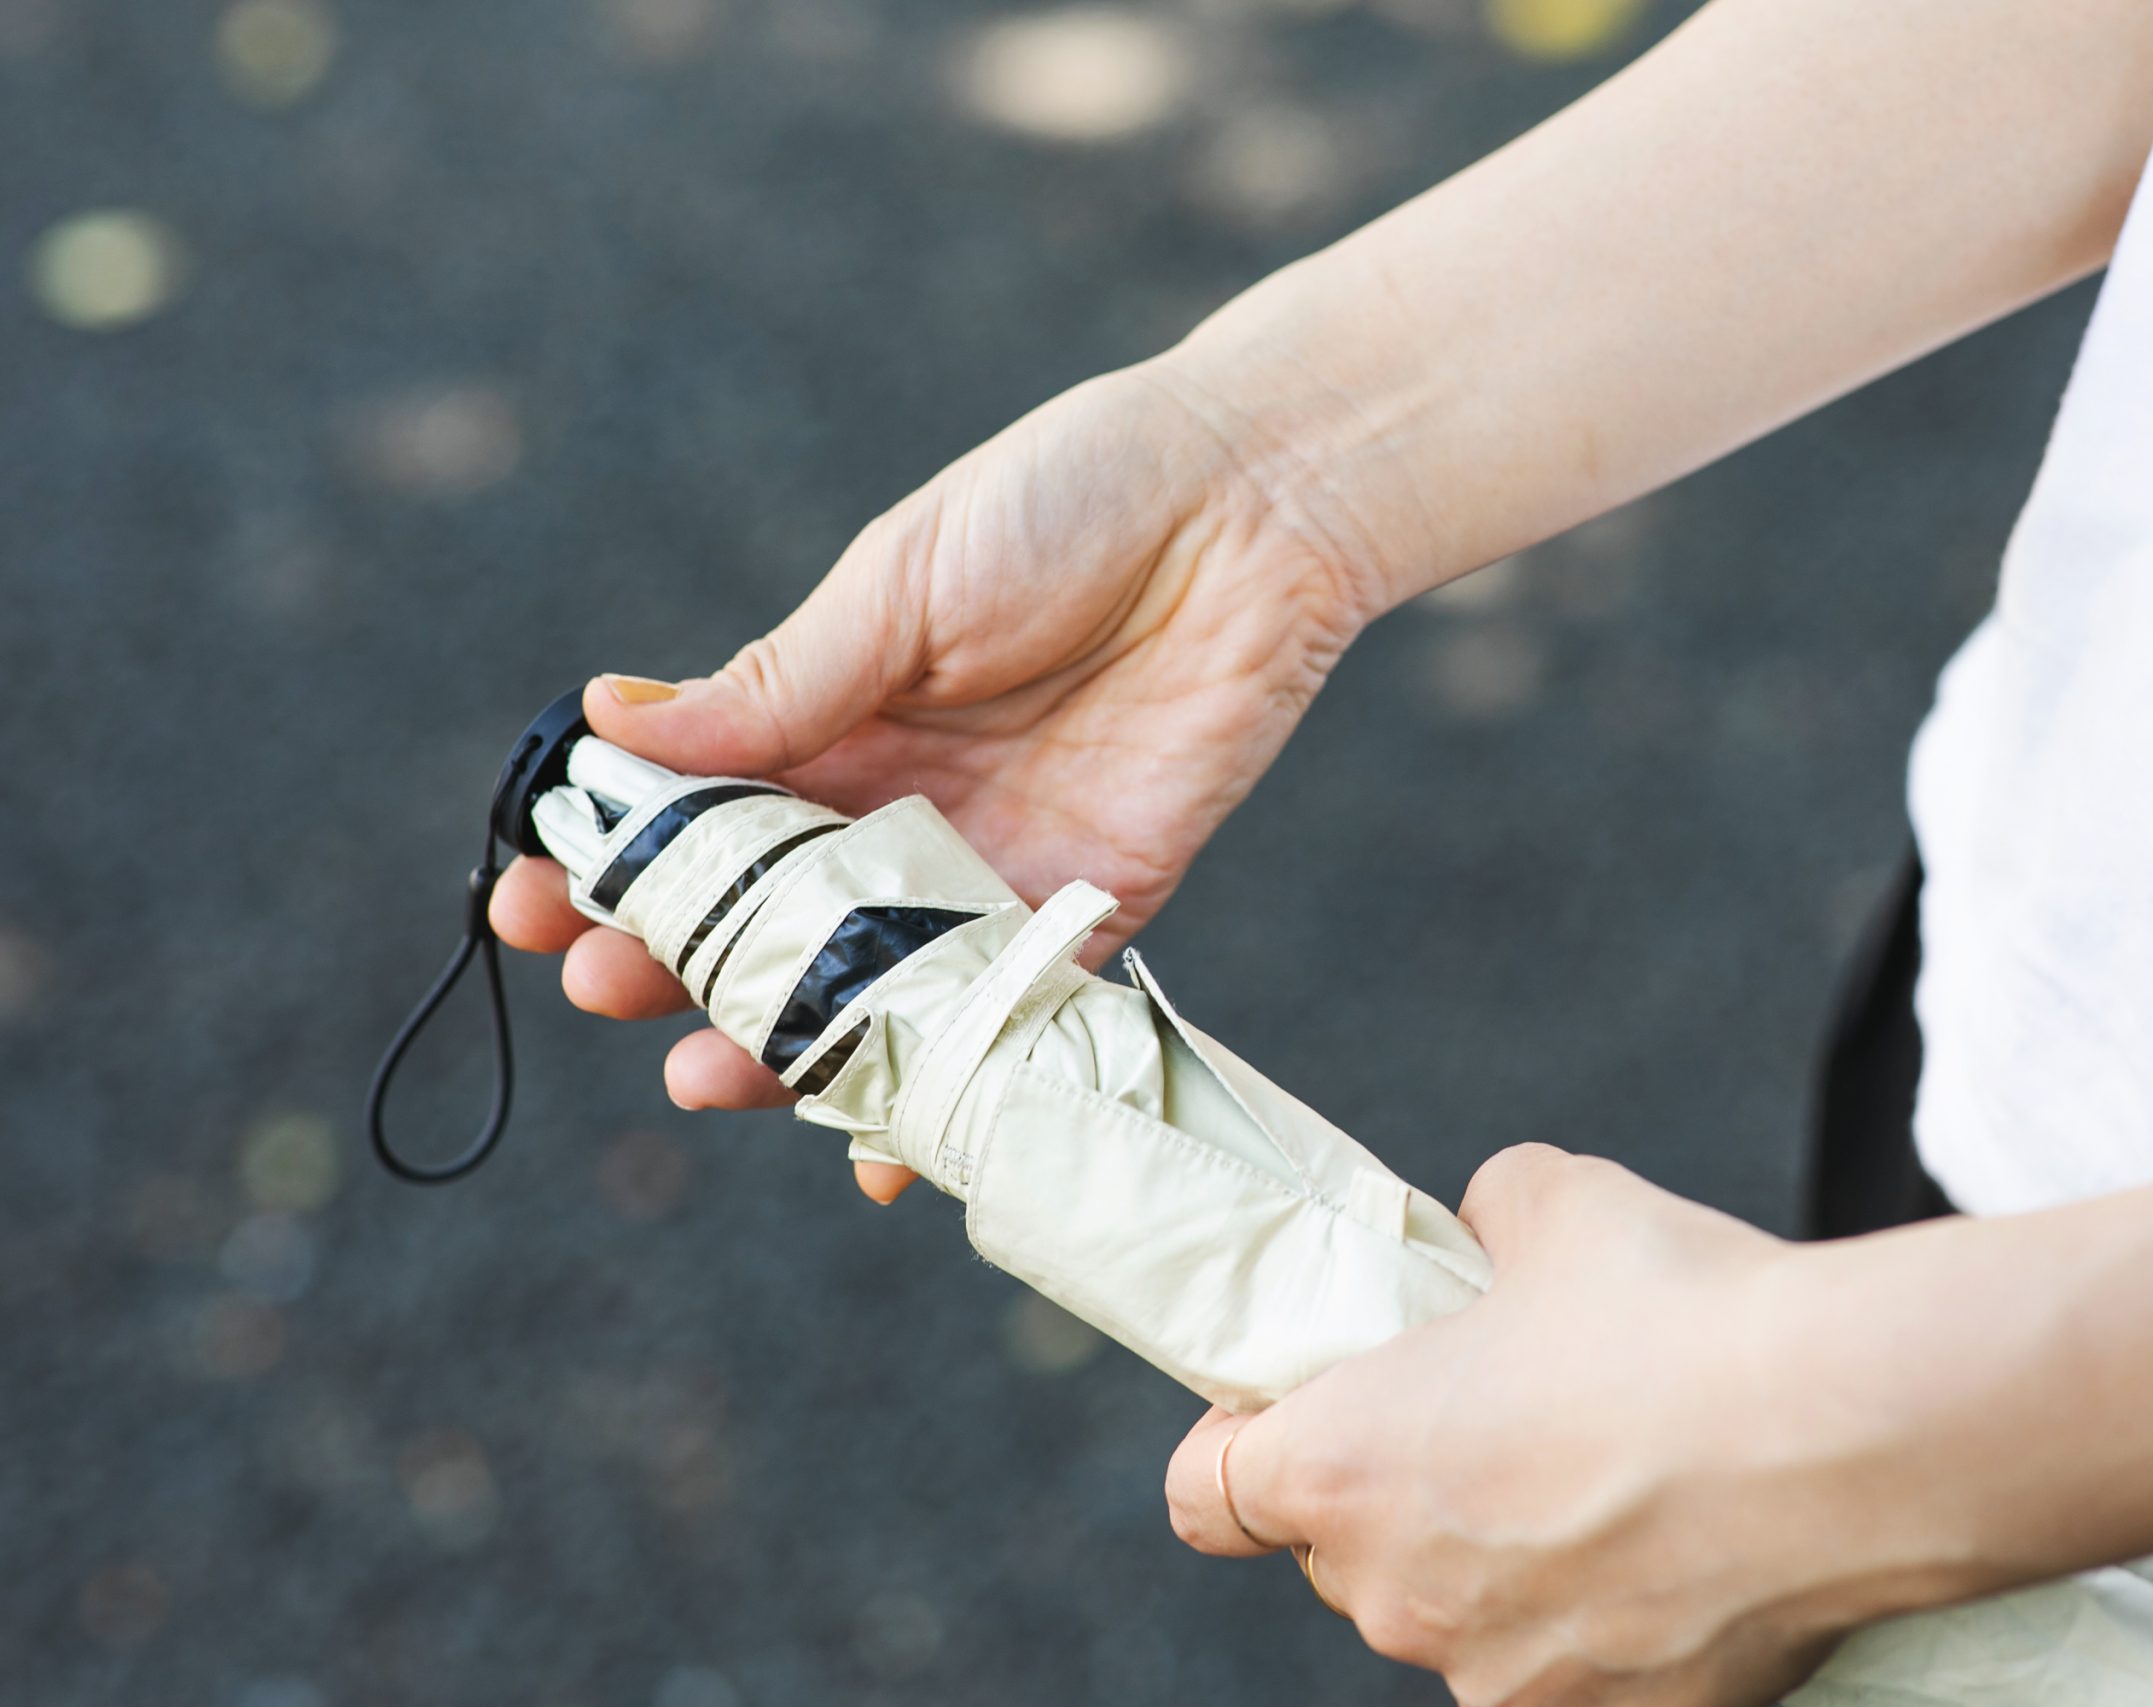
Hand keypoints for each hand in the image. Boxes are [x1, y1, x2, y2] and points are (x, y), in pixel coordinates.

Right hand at [488, 360, 1390, 1199]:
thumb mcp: (903, 584)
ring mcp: (989, 866)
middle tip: (602, 992)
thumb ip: (781, 682)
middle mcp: (900, 805)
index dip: (617, 858)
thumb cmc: (1071, 502)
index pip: (702, 810)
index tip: (529, 896)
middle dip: (678, 960)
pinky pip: (1007, 1016)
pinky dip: (947, 1089)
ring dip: (785, 1040)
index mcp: (837, 714)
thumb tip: (610, 729)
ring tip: (705, 1076)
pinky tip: (874, 1155)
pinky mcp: (1090, 907)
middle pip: (770, 914)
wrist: (1253, 510)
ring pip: (870, 984)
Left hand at [1164, 1146, 1932, 1706]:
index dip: (1239, 1441)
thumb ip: (1489, 1216)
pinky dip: (1598, 1614)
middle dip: (1398, 1488)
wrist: (1852, 1439)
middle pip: (1342, 1552)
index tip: (1301, 1399)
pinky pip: (1567, 1662)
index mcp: (1343, 1469)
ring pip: (1459, 1612)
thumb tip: (1492, 1231)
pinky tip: (1678, 1540)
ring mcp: (1502, 1679)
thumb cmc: (1681, 1317)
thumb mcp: (1558, 1204)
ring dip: (1500, 1555)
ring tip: (1610, 1471)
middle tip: (1494, 1412)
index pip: (1205, 1492)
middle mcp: (1397, 1598)